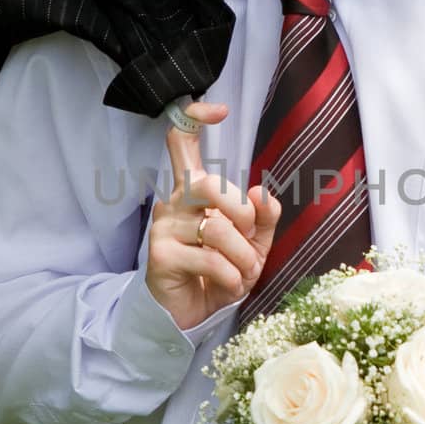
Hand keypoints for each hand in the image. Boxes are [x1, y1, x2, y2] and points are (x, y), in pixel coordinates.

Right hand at [144, 100, 281, 329]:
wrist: (191, 314)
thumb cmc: (221, 271)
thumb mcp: (254, 243)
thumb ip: (264, 217)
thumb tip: (264, 193)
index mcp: (194, 190)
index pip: (181, 139)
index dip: (194, 116)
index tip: (219, 110)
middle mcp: (174, 201)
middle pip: (207, 183)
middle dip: (241, 211)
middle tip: (250, 237)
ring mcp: (163, 227)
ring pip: (216, 227)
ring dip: (243, 256)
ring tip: (243, 272)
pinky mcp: (160, 256)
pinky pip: (209, 258)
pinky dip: (231, 275)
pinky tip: (229, 284)